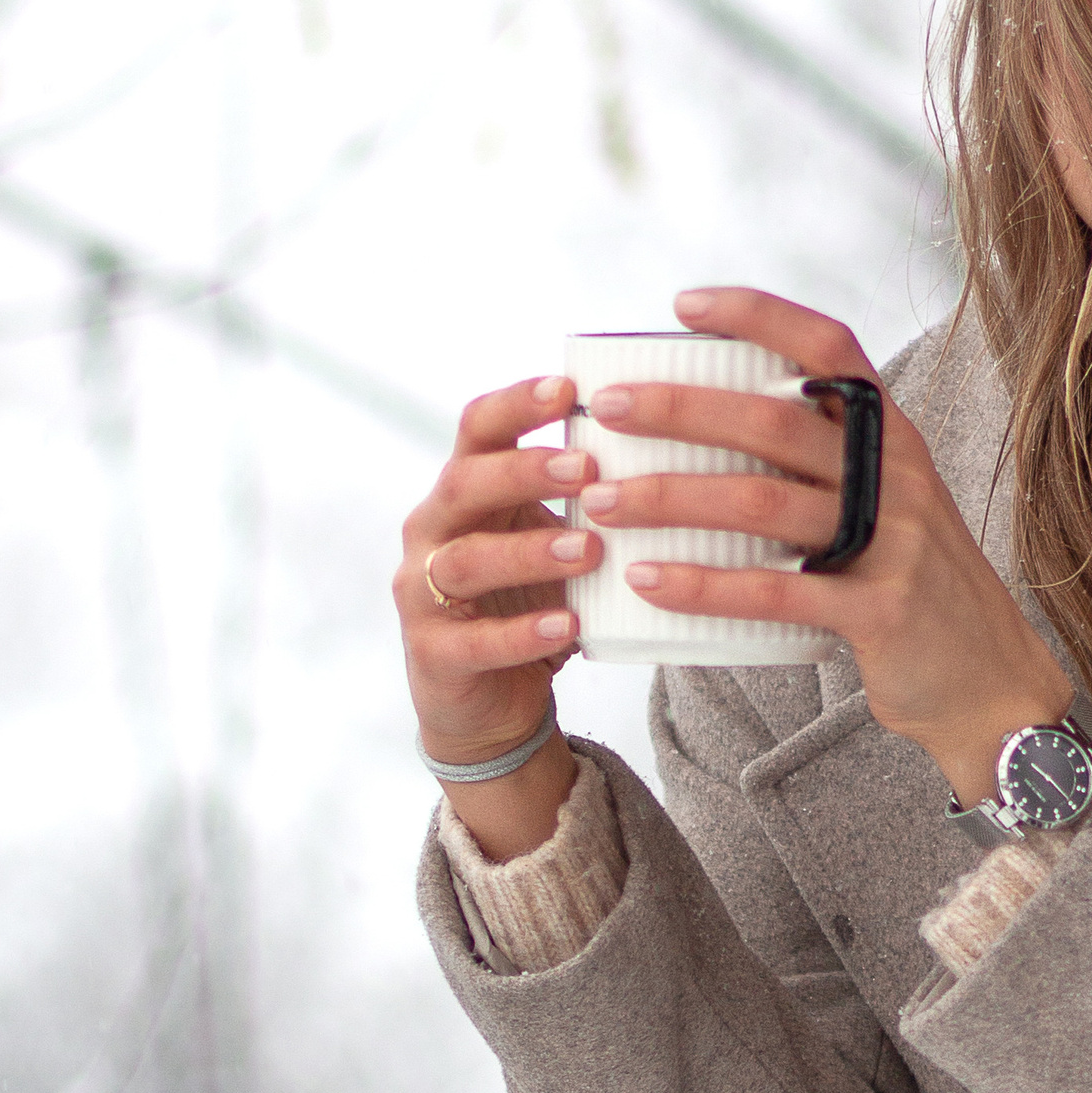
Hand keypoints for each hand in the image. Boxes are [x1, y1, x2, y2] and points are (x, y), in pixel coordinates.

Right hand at [395, 377, 591, 857]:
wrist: (491, 704)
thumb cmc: (532, 602)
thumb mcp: (553, 539)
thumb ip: (584, 500)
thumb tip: (670, 446)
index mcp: (465, 490)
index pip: (477, 428)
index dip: (517, 404)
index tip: (570, 389)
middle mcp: (432, 531)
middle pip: (464, 484)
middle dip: (526, 472)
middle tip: (588, 469)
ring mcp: (421, 593)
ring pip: (465, 562)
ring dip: (529, 552)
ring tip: (588, 550)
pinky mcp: (434, 654)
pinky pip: (474, 641)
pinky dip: (521, 633)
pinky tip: (566, 627)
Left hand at [581, 288, 1073, 805]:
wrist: (992, 684)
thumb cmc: (913, 589)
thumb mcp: (887, 507)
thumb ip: (823, 470)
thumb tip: (704, 437)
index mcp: (894, 438)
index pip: (831, 349)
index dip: (760, 315)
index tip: (683, 304)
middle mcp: (897, 477)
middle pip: (776, 423)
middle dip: (681, 409)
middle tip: (606, 410)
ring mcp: (894, 543)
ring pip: (764, 504)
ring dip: (672, 498)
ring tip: (601, 502)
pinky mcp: (881, 612)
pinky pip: (777, 593)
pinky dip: (705, 585)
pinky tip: (649, 582)